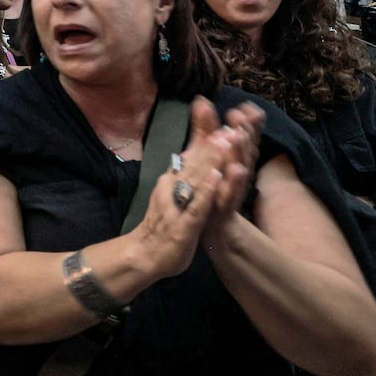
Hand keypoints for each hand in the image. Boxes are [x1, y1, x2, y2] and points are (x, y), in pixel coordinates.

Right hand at [131, 103, 233, 278]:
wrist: (144, 254)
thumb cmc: (163, 223)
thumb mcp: (173, 193)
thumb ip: (184, 172)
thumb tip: (194, 150)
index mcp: (173, 179)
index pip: (191, 156)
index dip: (207, 139)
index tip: (223, 121)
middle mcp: (173, 187)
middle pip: (195, 163)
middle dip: (214, 144)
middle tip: (231, 126)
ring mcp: (177, 205)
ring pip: (196, 179)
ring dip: (212, 159)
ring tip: (226, 141)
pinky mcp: (183, 226)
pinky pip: (197, 205)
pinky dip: (207, 189)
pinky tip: (217, 176)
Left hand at [197, 99, 264, 242]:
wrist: (211, 221)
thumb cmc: (211, 181)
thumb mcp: (207, 152)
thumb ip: (205, 127)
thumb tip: (200, 99)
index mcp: (236, 155)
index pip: (246, 134)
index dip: (248, 121)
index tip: (245, 106)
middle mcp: (240, 169)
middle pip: (245, 147)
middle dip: (244, 131)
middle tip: (240, 117)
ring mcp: (234, 187)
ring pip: (240, 167)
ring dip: (240, 151)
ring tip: (238, 136)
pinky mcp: (226, 203)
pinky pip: (231, 192)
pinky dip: (234, 181)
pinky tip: (235, 169)